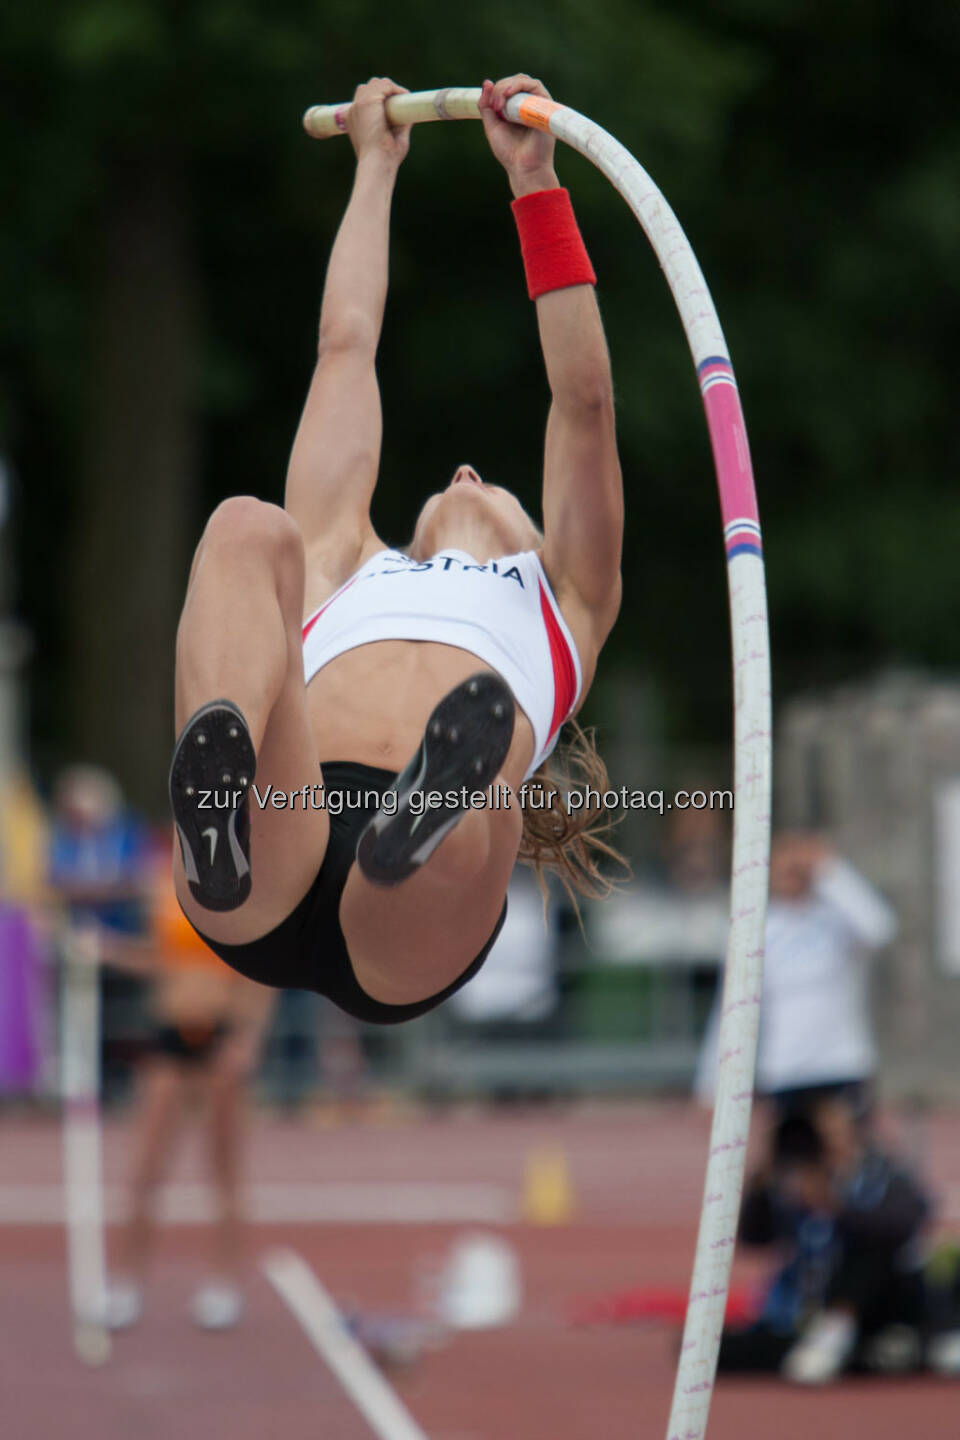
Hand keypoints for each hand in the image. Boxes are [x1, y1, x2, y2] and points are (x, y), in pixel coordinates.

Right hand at [346, 77, 410, 168]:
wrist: (377, 163)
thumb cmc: (384, 158)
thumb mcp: (392, 138)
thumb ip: (399, 125)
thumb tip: (410, 115)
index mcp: (352, 119)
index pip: (363, 99)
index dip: (378, 99)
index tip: (391, 106)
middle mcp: (353, 110)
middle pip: (368, 87)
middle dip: (384, 91)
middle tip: (400, 102)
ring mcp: (360, 104)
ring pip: (376, 83)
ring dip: (391, 88)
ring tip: (403, 98)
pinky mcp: (369, 101)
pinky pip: (385, 85)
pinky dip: (396, 89)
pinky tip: (404, 96)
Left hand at [479, 74, 557, 196]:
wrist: (524, 168)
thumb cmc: (509, 152)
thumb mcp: (492, 126)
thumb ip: (486, 106)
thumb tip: (486, 82)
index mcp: (515, 109)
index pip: (506, 87)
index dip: (496, 90)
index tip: (489, 106)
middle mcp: (528, 105)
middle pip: (515, 81)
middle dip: (501, 87)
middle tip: (495, 105)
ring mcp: (538, 105)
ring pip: (525, 81)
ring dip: (509, 85)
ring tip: (500, 100)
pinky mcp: (546, 106)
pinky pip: (536, 86)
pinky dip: (520, 86)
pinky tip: (509, 94)